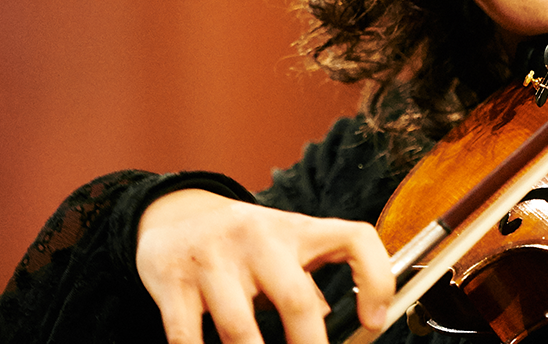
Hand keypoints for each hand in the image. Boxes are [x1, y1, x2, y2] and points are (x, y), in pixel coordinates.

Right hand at [135, 189, 393, 343]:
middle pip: (295, 299)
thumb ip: (308, 283)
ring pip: (239, 329)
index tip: (374, 323)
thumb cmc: (243, 244)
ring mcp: (212, 257)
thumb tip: (340, 325)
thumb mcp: (282, 248)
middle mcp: (257, 236)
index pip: (354, 239)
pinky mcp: (171, 280)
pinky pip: (187, 337)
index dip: (376, 280)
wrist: (174, 215)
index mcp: (295, 229)